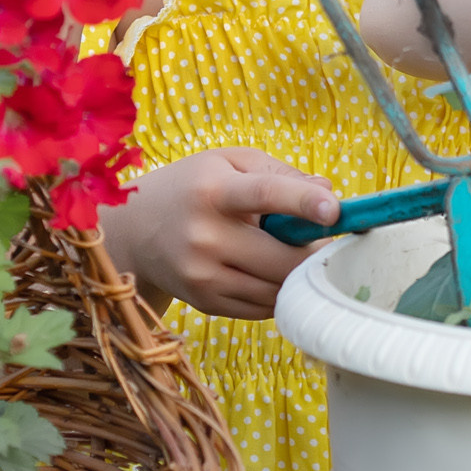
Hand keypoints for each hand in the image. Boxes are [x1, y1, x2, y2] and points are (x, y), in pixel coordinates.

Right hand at [98, 147, 338, 320]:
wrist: (134, 231)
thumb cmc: (193, 187)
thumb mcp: (229, 162)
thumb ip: (281, 173)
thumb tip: (328, 193)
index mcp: (213, 192)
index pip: (265, 195)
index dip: (303, 202)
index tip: (335, 210)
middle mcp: (205, 237)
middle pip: (281, 259)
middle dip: (314, 252)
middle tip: (326, 240)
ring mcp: (203, 276)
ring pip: (277, 289)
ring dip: (298, 275)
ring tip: (293, 252)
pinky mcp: (205, 303)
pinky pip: (262, 307)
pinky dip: (278, 291)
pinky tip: (269, 270)